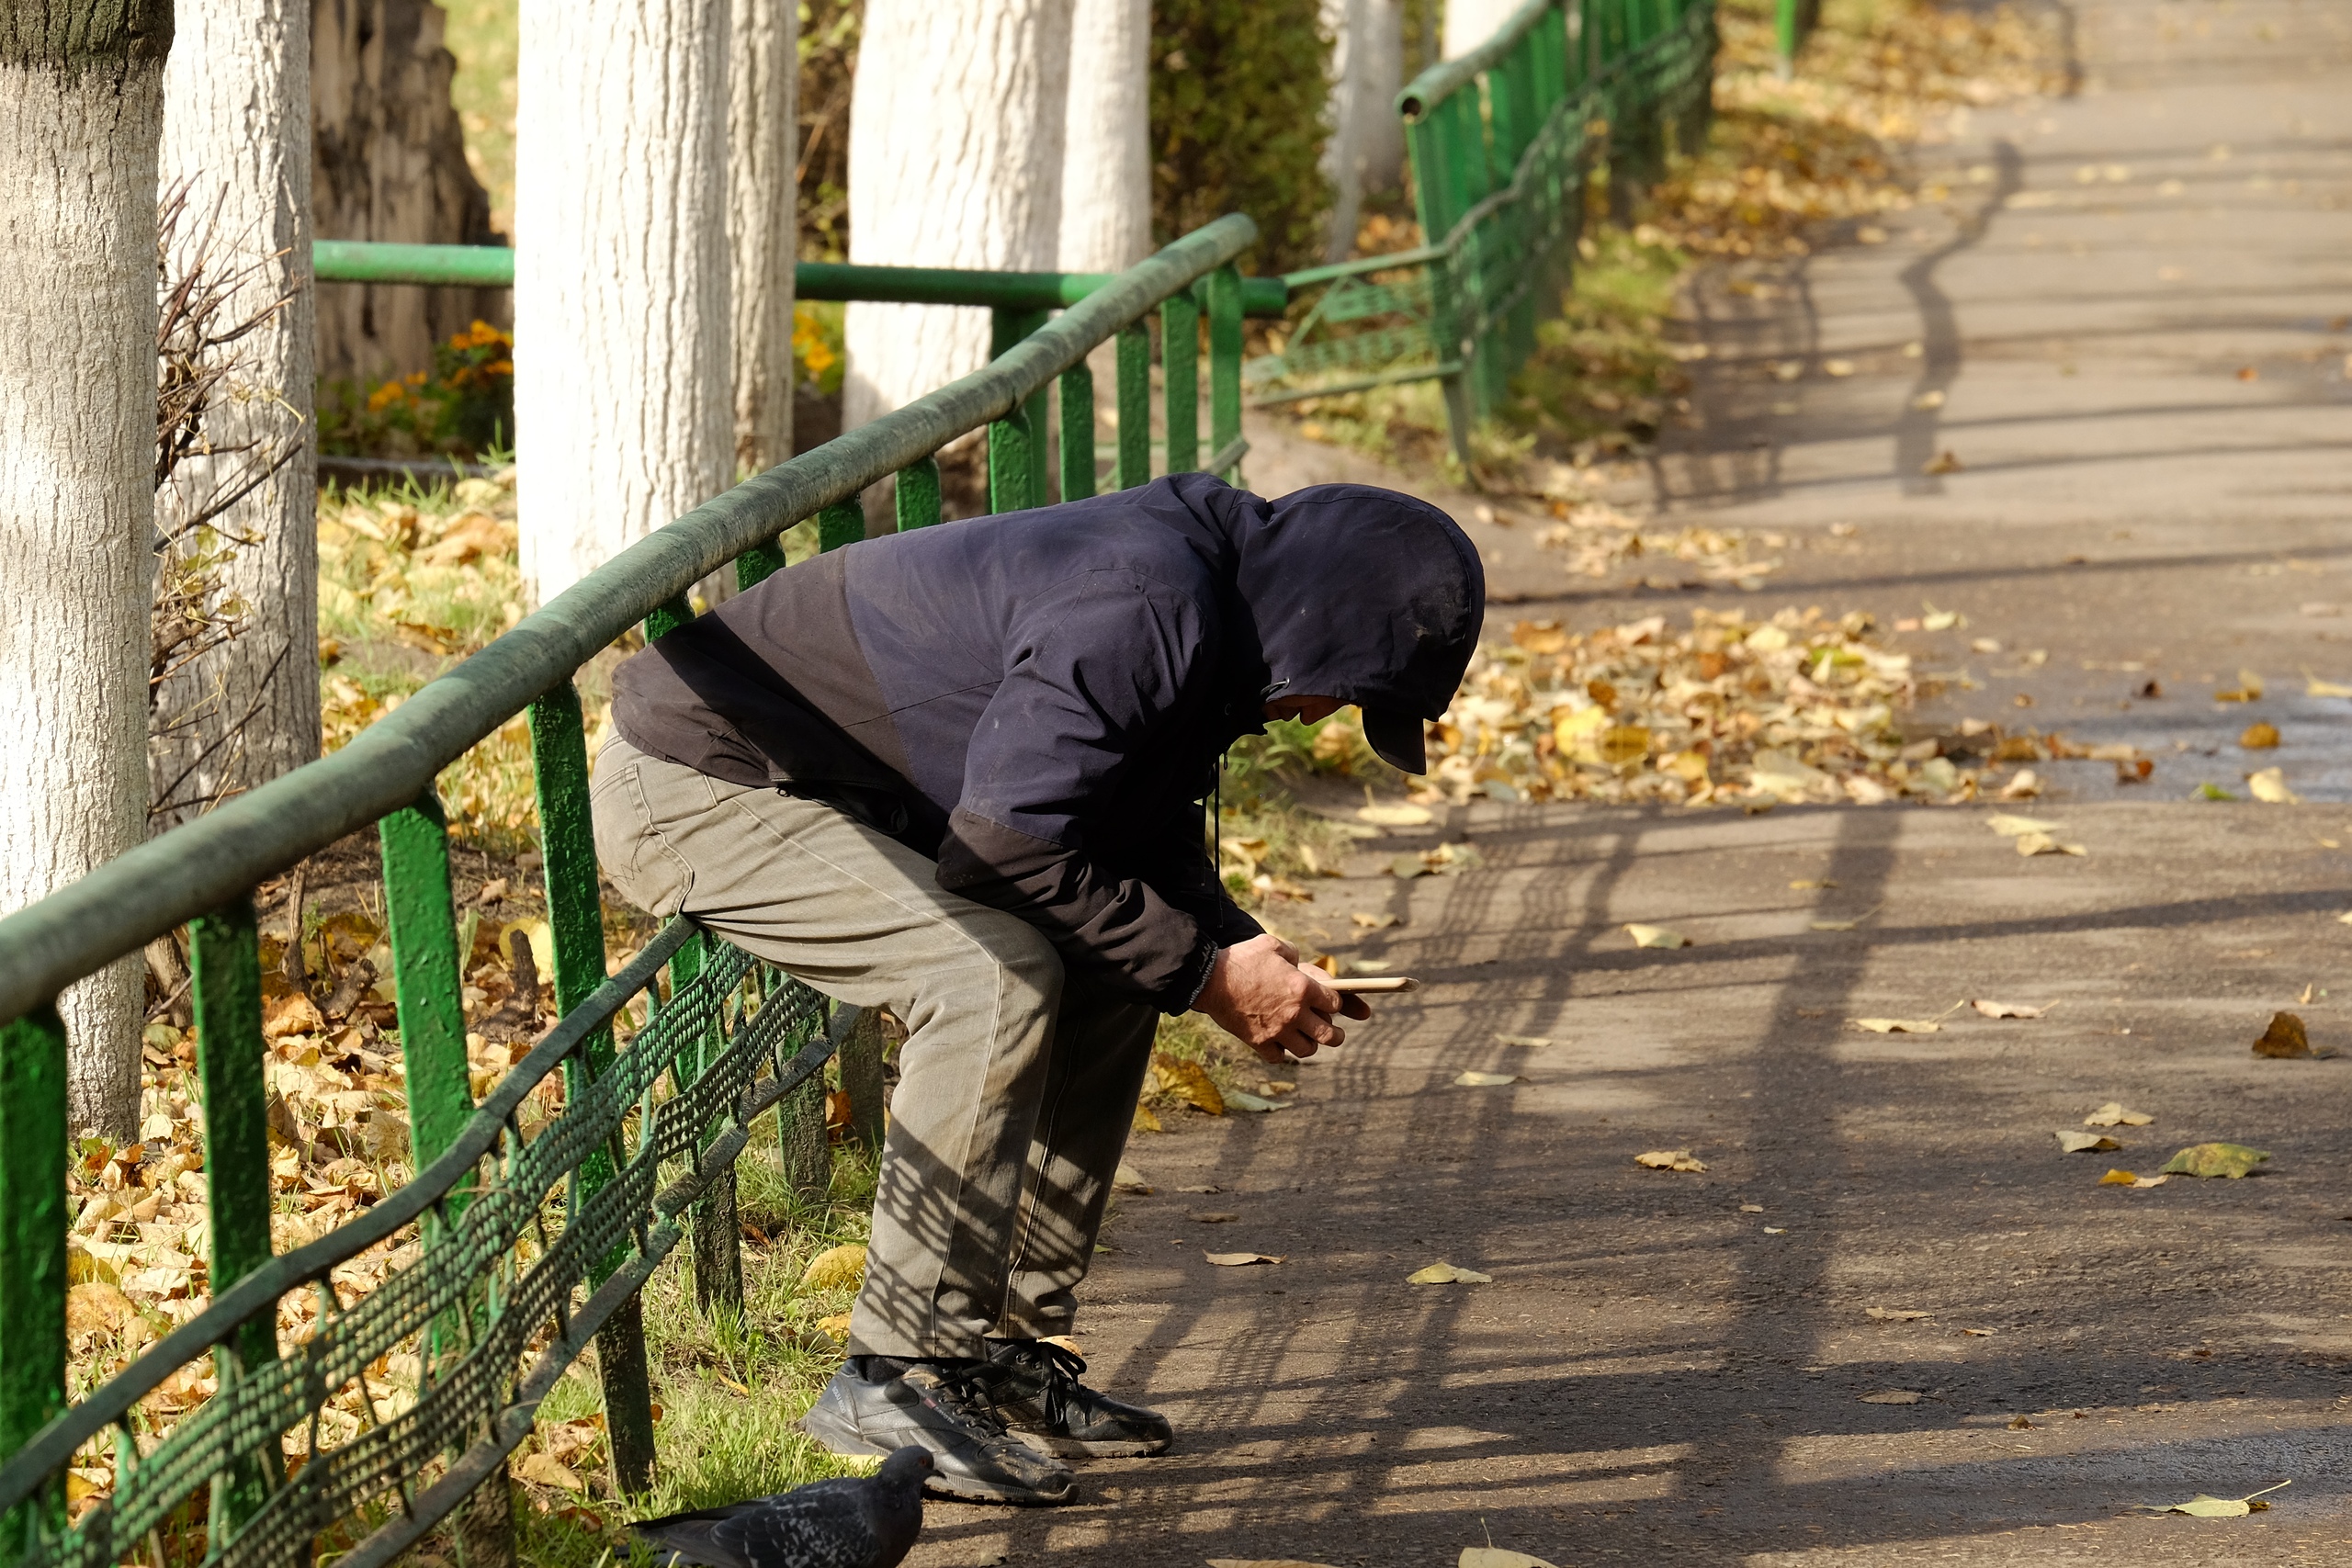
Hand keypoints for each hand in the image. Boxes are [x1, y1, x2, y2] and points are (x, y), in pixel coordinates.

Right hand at [1194, 933, 1371, 1063]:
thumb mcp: (1271, 944)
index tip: (1330, 1004)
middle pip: (1328, 1034)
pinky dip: (1282, 1053)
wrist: (1210, 979)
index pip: (1335, 1003)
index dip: (1335, 1003)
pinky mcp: (1259, 1042)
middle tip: (1335, 1034)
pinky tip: (1279, 1044)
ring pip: (1307, 1050)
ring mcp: (1278, 1030)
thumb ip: (1291, 953)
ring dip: (1310, 1045)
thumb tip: (1297, 962)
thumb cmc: (1241, 959)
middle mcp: (1295, 1013)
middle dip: (1336, 1035)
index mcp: (1302, 988)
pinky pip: (1279, 1057)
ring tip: (1307, 1040)